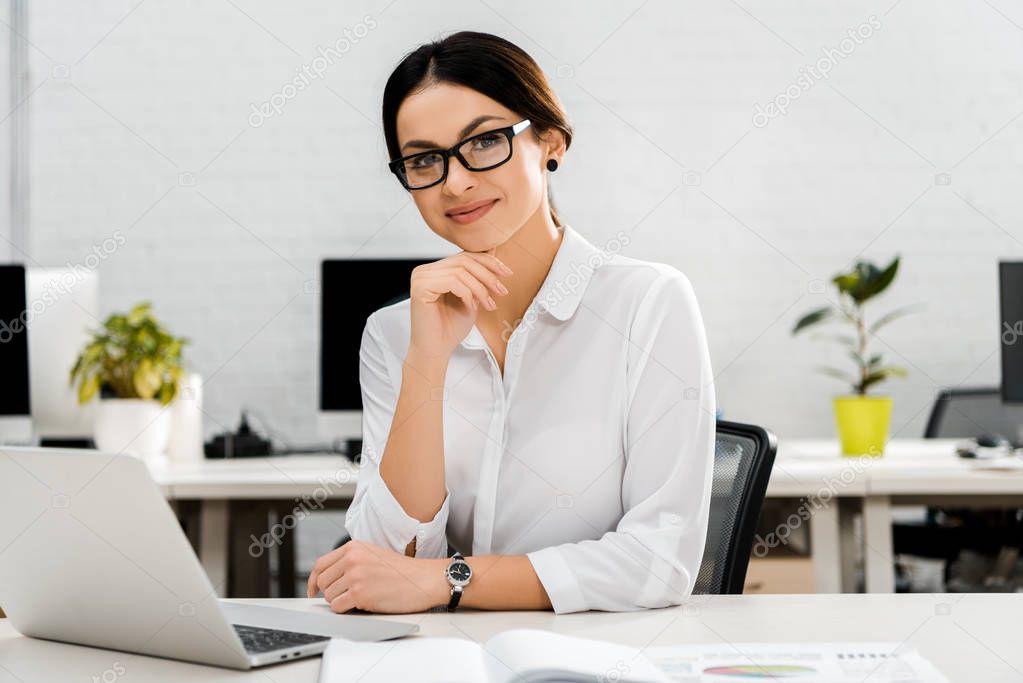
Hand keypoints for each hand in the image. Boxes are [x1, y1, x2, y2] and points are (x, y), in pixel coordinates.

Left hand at [306, 539, 448, 613]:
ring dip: (341, 602)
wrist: (423, 579)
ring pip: (329, 596)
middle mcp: (352, 559)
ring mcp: (355, 575)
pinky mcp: (359, 593)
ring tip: (361, 597)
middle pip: (323, 582)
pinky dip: (345, 610)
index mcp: (354, 547)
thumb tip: (328, 577)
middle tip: (347, 596)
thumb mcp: (373, 555)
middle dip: (332, 593)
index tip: (313, 590)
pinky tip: (361, 604)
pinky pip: (338, 607)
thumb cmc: (402, 571)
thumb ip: (351, 560)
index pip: (321, 565)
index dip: (313, 580)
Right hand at [407, 249, 512, 361]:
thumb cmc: (451, 327)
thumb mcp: (472, 296)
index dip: (488, 262)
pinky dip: (467, 294)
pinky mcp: (420, 287)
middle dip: (488, 275)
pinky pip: (452, 282)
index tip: (507, 273)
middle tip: (502, 291)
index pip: (464, 256)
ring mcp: (420, 278)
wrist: (437, 350)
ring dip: (480, 288)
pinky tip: (471, 307)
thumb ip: (477, 275)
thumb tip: (492, 250)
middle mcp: (425, 271)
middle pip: (464, 260)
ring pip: (461, 271)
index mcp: (435, 270)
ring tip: (488, 305)